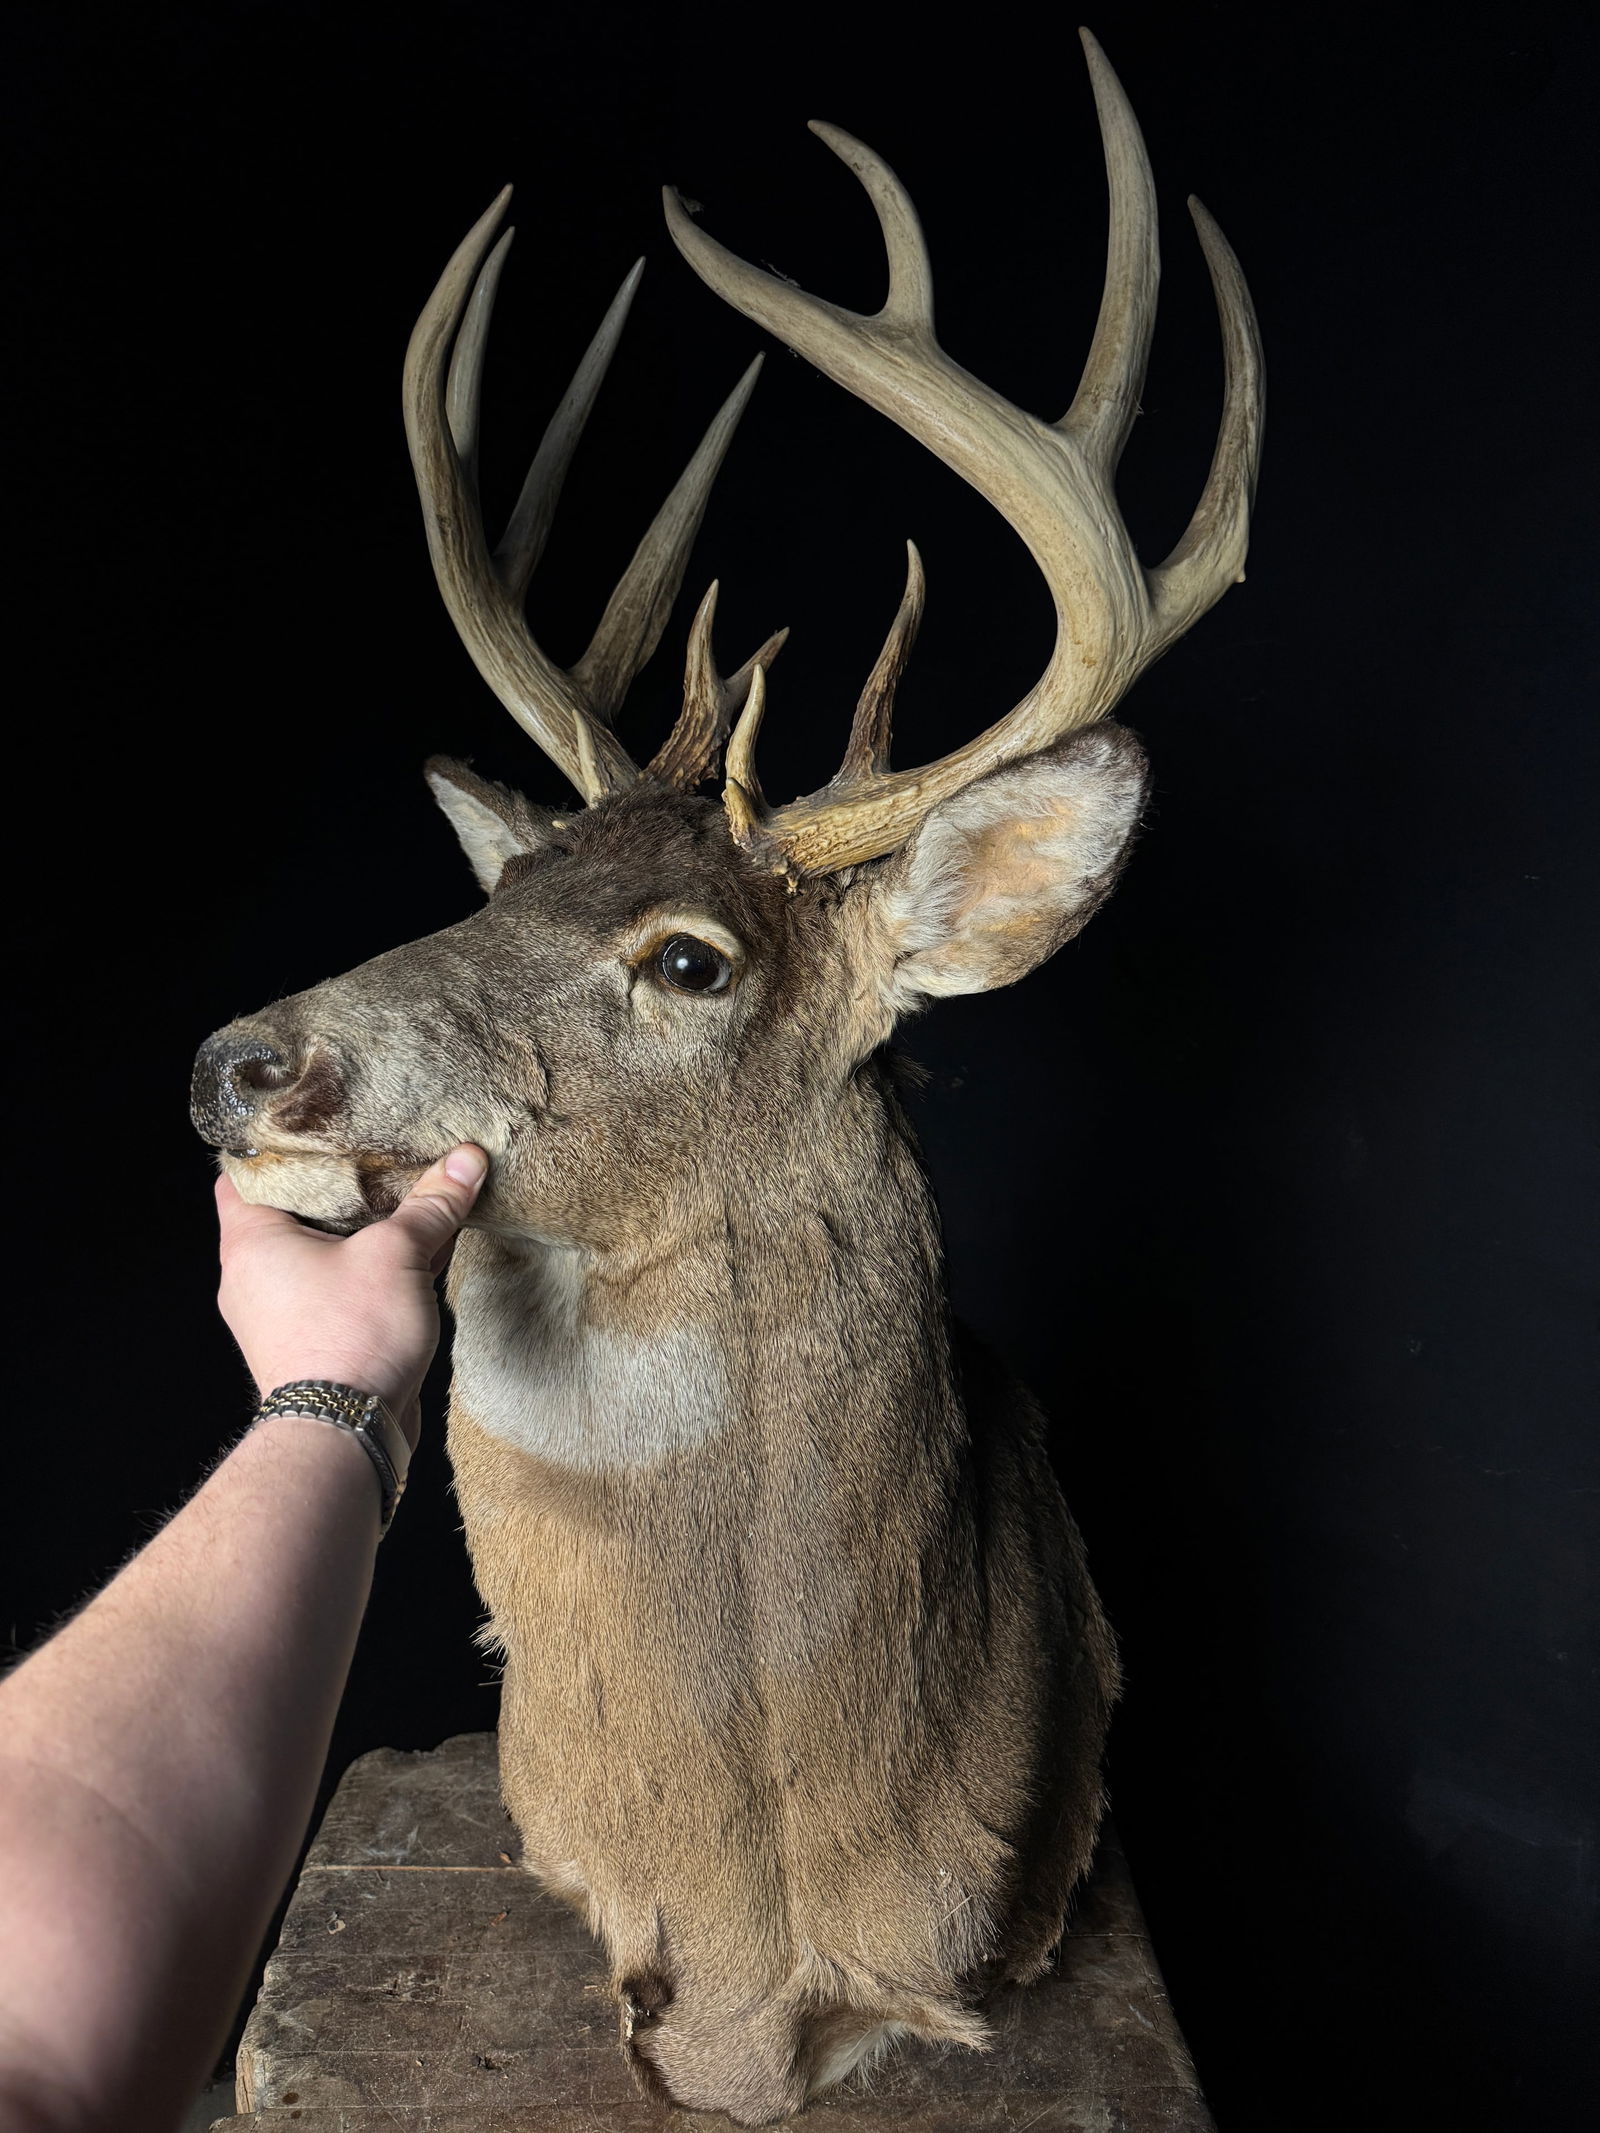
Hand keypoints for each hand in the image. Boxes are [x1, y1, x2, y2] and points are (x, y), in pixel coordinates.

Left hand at [214, 1146, 486, 1448]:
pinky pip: (334, 1294)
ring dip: (354, 1236)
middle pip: (286, 1214)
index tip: (312, 1127)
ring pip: (316, 1257)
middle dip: (330, 1190)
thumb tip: (466, 1158)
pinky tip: (413, 1261)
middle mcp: (252, 1278)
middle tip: (369, 1158)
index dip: (273, 1146)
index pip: (242, 1174)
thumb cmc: (350, 1339)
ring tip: (399, 1206)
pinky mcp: (308, 1346)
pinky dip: (365, 1275)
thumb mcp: (397, 1255)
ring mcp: (278, 1317)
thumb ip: (431, 1205)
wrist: (345, 1434)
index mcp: (251, 1241)